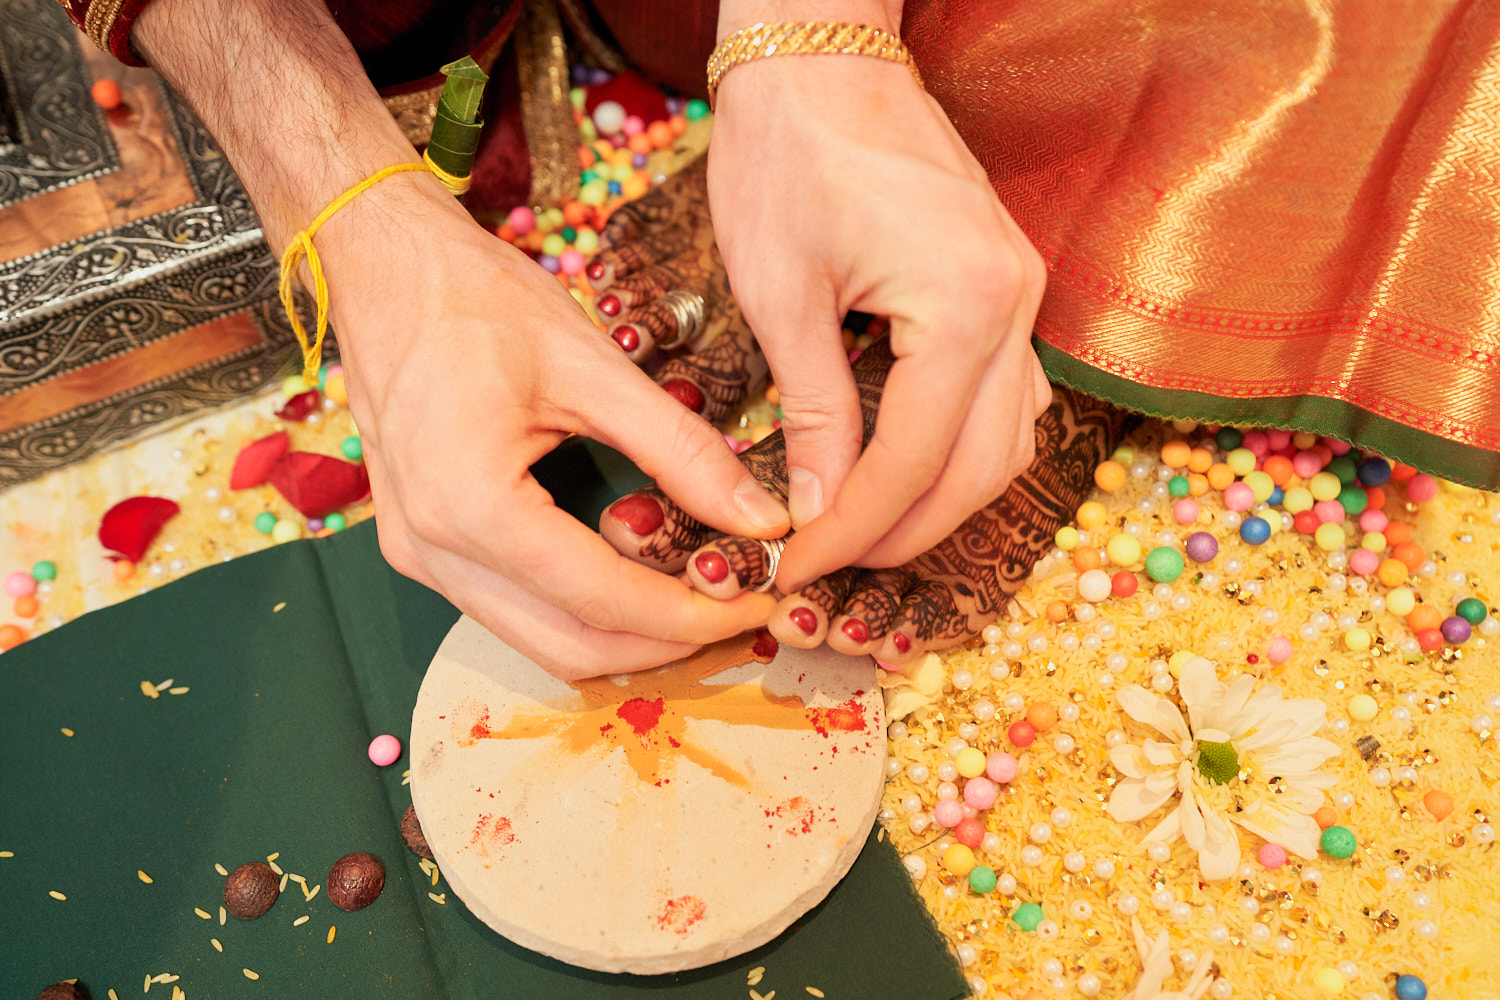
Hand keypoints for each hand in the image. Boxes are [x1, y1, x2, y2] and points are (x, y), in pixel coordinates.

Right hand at [136, 0, 788, 677]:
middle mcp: (432, 549)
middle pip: (571, 647)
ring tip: (703, 601)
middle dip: (667, 644)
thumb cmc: (475, 297)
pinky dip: (583, 613)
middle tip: (743, 613)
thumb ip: (681, 450)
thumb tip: (763, 519)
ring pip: (540, 642)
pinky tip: (641, 582)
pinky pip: (512, 611)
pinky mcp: (422, 546)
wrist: (379, 263)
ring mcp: (418, 555)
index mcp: (469, 503)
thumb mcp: (592, 367)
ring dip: (627, 639)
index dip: (693, 615)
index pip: (603, 599)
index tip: (760, 605)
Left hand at [708, 32, 1050, 590]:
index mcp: (964, 305)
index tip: (797, 569)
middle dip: (905, 531)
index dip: (852, 529)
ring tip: (862, 530)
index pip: (915, 461)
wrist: (822, 56)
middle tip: (831, 567)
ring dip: (942, 498)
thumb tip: (817, 506)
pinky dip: (959, 447)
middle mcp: (1016, 305)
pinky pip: (1006, 395)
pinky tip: (901, 466)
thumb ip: (815, 408)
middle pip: (983, 467)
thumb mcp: (782, 293)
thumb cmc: (787, 153)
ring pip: (1009, 439)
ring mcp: (1022, 293)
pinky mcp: (1005, 285)